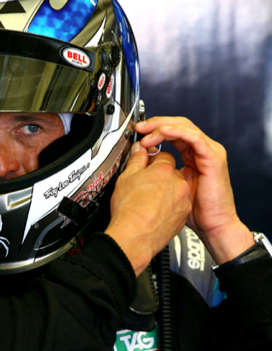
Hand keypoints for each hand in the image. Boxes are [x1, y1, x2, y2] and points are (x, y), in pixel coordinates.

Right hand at [105, 142, 191, 275]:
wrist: (134, 237)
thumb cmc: (129, 210)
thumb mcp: (126, 178)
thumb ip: (136, 160)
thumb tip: (139, 150)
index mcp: (164, 169)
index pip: (163, 156)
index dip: (152, 161)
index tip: (146, 167)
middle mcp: (178, 183)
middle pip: (172, 172)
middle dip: (161, 176)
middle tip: (146, 185)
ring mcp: (183, 200)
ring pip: (176, 189)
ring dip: (166, 191)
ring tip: (150, 200)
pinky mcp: (183, 215)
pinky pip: (178, 205)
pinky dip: (169, 206)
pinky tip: (155, 211)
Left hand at [135, 116, 253, 264]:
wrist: (213, 226)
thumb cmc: (195, 212)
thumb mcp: (170, 186)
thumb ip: (158, 170)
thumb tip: (140, 158)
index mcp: (193, 155)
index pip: (174, 132)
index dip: (155, 129)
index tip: (137, 133)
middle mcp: (202, 150)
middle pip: (179, 124)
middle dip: (156, 123)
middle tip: (139, 128)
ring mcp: (210, 152)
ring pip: (185, 127)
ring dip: (162, 127)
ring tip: (146, 132)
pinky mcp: (213, 157)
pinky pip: (193, 137)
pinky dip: (176, 132)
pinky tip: (162, 133)